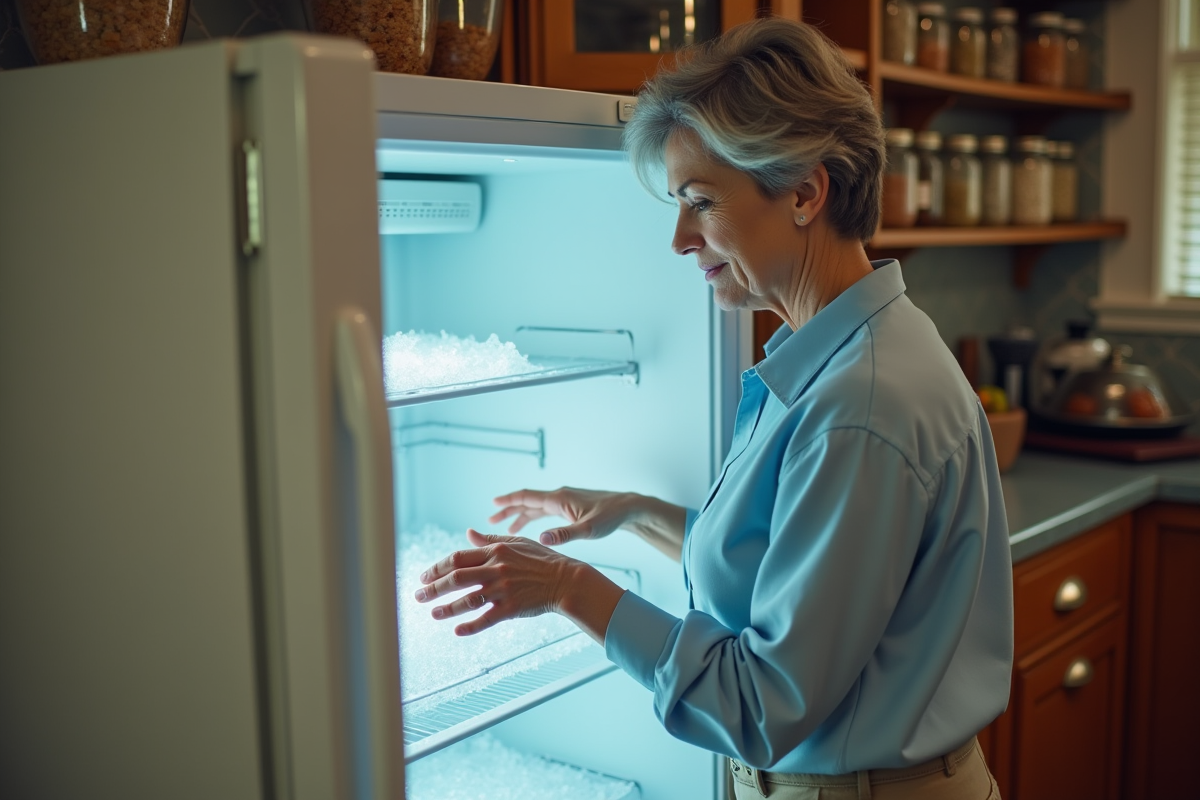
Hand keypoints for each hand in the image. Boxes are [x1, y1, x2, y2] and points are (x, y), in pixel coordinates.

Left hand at [414, 528, 580, 635]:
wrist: (566, 580)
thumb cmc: (542, 560)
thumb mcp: (516, 543)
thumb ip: (489, 539)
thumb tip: (468, 533)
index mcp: (495, 551)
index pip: (457, 558)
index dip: (437, 568)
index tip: (424, 576)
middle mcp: (496, 569)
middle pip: (456, 578)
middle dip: (433, 588)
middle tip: (419, 596)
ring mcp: (503, 589)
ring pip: (467, 599)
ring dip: (447, 608)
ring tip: (433, 613)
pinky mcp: (512, 608)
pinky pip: (486, 618)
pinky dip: (470, 626)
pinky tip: (457, 630)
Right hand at [489, 487, 635, 545]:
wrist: (627, 509)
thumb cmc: (610, 518)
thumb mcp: (588, 529)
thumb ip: (564, 534)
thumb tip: (541, 539)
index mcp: (559, 499)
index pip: (527, 497)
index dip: (508, 501)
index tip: (492, 504)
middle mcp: (558, 497)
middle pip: (527, 501)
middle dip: (508, 510)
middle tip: (490, 521)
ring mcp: (564, 501)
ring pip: (535, 507)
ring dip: (519, 515)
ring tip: (505, 529)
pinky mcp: (570, 507)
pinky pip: (545, 511)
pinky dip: (533, 518)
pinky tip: (530, 528)